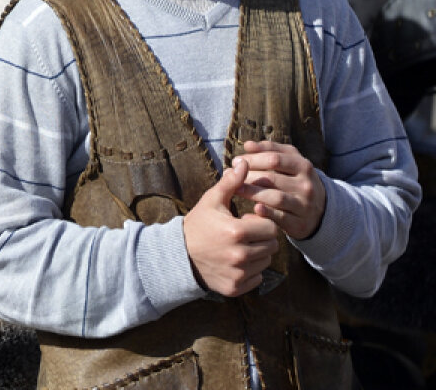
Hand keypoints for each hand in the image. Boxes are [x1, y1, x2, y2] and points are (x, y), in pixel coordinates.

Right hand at [183, 158, 279, 296]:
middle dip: (261, 238)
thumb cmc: (198, 224)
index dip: (260, 222)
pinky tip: (234, 262)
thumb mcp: (212, 201)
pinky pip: (257, 278)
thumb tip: (243, 162)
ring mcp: (238, 273)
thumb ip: (231, 183)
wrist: (178, 255)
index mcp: (237, 231)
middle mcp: (240, 255)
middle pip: (272, 246)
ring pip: (266, 262)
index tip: (246, 221)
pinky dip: (250, 271)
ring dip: (257, 254)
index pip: (271, 227)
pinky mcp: (236, 287)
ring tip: (239, 247)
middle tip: (243, 235)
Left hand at [234, 139, 326, 239]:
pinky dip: (266, 212)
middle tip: (229, 175)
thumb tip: (248, 145)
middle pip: (272, 178)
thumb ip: (271, 149)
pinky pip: (280, 217)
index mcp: (303, 166)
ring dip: (252, 192)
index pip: (274, 159)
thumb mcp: (290, 161)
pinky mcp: (299, 223)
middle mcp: (306, 185)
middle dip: (247, 176)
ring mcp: (303, 205)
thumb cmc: (296, 179)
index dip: (252, 159)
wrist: (320, 210)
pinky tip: (253, 207)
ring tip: (235, 189)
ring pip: (275, 197)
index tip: (236, 161)